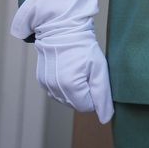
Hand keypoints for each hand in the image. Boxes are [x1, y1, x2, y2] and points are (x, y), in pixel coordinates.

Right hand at [11, 0, 112, 123]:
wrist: (61, 29)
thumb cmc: (83, 46)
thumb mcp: (99, 69)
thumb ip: (103, 95)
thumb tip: (106, 118)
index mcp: (70, 87)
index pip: (87, 107)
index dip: (96, 95)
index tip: (97, 78)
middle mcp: (55, 90)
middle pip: (76, 104)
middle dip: (86, 92)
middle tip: (89, 71)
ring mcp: (46, 86)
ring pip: (67, 99)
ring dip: (76, 89)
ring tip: (78, 68)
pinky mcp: (42, 81)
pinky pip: (58, 92)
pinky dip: (66, 85)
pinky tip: (69, 69)